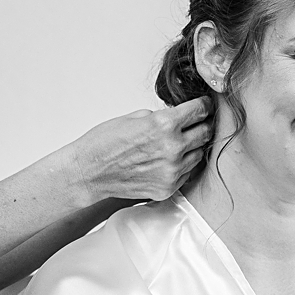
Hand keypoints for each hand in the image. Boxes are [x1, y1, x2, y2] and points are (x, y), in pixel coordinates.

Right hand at [72, 99, 211, 202]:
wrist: (89, 172)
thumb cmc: (104, 143)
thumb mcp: (135, 117)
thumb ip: (161, 117)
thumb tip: (178, 118)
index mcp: (164, 125)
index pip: (200, 111)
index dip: (204, 106)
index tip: (204, 107)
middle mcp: (172, 148)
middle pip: (205, 133)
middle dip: (202, 125)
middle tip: (197, 124)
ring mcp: (171, 171)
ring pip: (199, 155)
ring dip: (193, 148)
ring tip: (178, 144)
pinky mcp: (167, 188)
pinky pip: (186, 173)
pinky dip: (182, 166)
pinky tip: (167, 161)